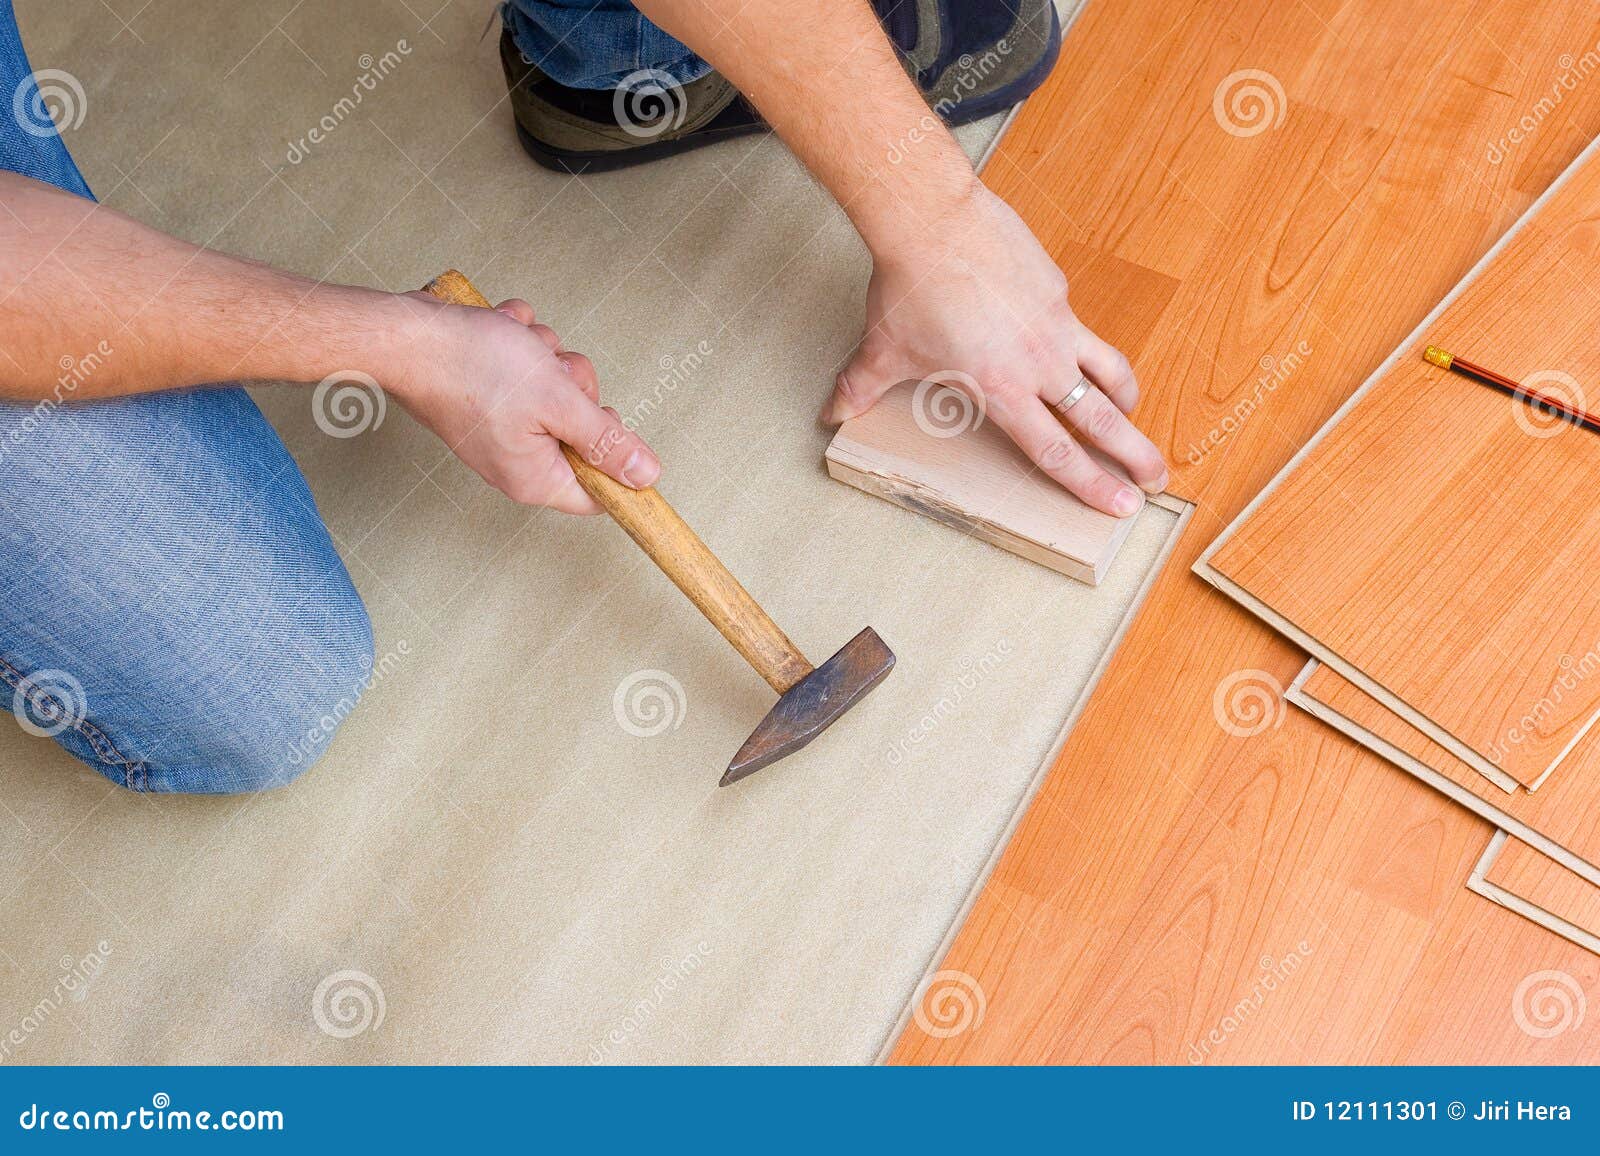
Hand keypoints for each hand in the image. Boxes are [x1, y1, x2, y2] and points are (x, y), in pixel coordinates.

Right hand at [386, 296, 659, 513]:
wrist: (405, 333)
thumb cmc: (474, 367)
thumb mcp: (559, 402)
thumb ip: (605, 441)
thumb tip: (645, 477)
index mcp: (534, 477)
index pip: (596, 493)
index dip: (614, 460)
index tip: (612, 424)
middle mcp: (517, 459)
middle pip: (581, 431)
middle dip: (576, 388)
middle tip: (553, 373)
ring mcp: (501, 426)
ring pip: (558, 390)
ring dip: (547, 359)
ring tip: (519, 346)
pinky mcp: (489, 396)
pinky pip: (528, 369)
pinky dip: (521, 345)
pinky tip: (502, 334)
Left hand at [822, 186, 1167, 516]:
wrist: (932, 219)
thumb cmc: (907, 288)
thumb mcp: (881, 351)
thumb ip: (859, 388)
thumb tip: (832, 411)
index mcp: (1001, 388)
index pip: (1055, 451)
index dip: (1089, 483)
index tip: (1120, 506)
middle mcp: (1039, 361)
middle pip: (1101, 419)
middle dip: (1133, 453)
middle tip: (1157, 478)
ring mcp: (1055, 322)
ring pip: (1108, 370)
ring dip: (1125, 399)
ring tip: (1132, 414)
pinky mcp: (1057, 287)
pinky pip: (1080, 325)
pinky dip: (1083, 344)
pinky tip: (1070, 343)